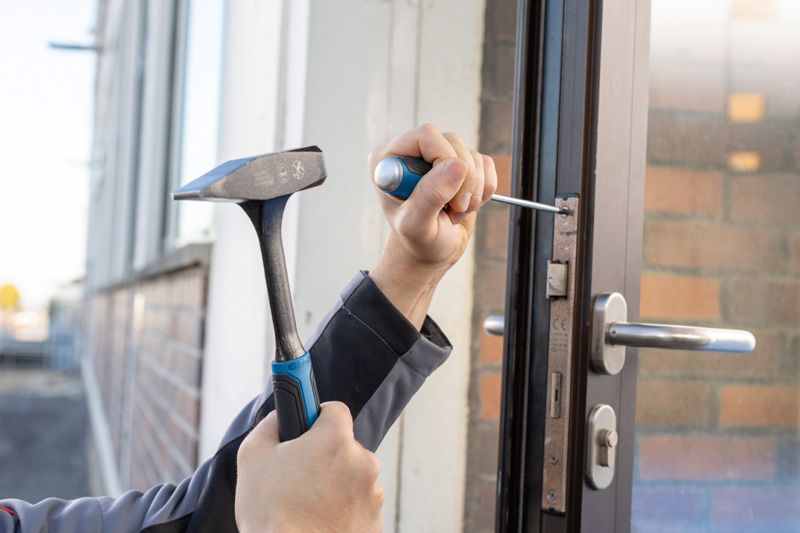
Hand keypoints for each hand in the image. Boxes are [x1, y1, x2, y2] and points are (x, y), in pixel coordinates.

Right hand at [235, 402, 383, 532]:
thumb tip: (280, 416)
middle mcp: (363, 461)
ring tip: (307, 505)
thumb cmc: (270, 511)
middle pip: (344, 447)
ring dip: (336, 485)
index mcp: (336, 439)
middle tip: (299, 477)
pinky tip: (320, 520)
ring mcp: (373, 494)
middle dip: (325, 457)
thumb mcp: (253, 456)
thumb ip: (270, 424)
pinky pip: (358, 505)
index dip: (317, 419)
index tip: (307, 431)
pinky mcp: (375, 521)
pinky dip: (343, 510)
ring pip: (352, 477)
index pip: (334, 410)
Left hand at [368, 124, 497, 327]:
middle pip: (453, 142)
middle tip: (454, 209)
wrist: (431, 252)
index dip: (444, 160)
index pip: (427, 136)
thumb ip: (430, 196)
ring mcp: (437, 157)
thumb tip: (456, 166)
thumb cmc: (417, 242)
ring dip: (473, 188)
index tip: (447, 196)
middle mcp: (411, 152)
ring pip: (470, 155)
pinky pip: (485, 163)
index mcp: (388, 159)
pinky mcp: (460, 165)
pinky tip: (468, 205)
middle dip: (463, 180)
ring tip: (456, 211)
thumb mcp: (417, 226)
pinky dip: (485, 187)